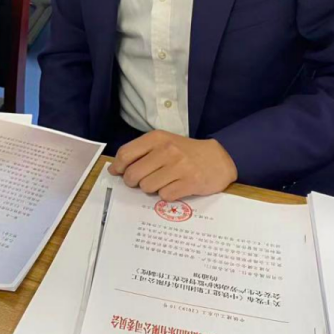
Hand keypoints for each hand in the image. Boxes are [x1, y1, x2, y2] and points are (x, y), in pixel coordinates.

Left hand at [108, 130, 237, 200]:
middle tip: (141, 181)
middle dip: (133, 182)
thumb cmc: (185, 153)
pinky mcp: (190, 182)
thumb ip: (140, 153)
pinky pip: (165, 196)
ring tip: (162, 182)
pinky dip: (166, 195)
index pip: (125, 154)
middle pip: (134, 174)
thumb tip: (116, 169)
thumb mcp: (163, 144)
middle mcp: (167, 150)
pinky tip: (174, 187)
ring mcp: (179, 166)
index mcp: (157, 138)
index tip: (118, 173)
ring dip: (151, 189)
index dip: (118, 167)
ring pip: (147, 187)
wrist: (218, 159)